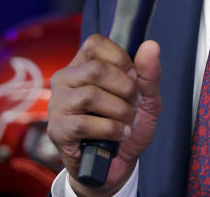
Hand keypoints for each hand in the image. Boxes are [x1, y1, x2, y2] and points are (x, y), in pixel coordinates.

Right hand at [48, 36, 161, 195]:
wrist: (116, 165)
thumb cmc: (126, 126)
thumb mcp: (146, 98)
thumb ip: (149, 72)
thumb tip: (151, 45)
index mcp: (83, 65)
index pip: (95, 43)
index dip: (121, 58)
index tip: (133, 78)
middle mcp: (65, 80)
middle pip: (96, 69)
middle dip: (124, 88)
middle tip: (131, 104)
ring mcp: (58, 104)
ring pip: (90, 95)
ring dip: (119, 111)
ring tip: (126, 121)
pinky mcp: (57, 129)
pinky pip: (84, 123)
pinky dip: (110, 129)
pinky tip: (118, 135)